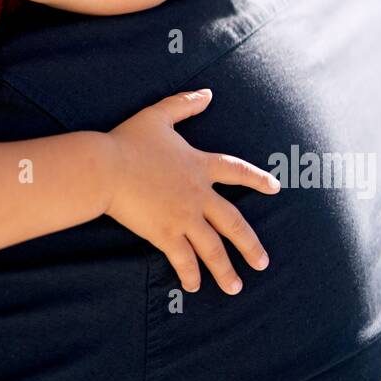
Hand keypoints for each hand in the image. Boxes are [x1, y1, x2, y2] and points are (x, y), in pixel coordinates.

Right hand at [104, 89, 280, 294]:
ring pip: (213, 248)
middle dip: (250, 245)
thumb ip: (184, 103)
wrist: (105, 167)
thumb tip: (208, 93)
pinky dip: (190, 274)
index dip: (257, 179)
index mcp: (200, 165)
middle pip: (233, 223)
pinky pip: (184, 259)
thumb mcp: (158, 115)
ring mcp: (183, 216)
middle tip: (263, 263)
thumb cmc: (128, 140)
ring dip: (225, 270)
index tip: (275, 187)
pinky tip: (194, 287)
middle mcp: (198, 194)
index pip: (236, 172)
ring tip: (235, 287)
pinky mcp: (164, 233)